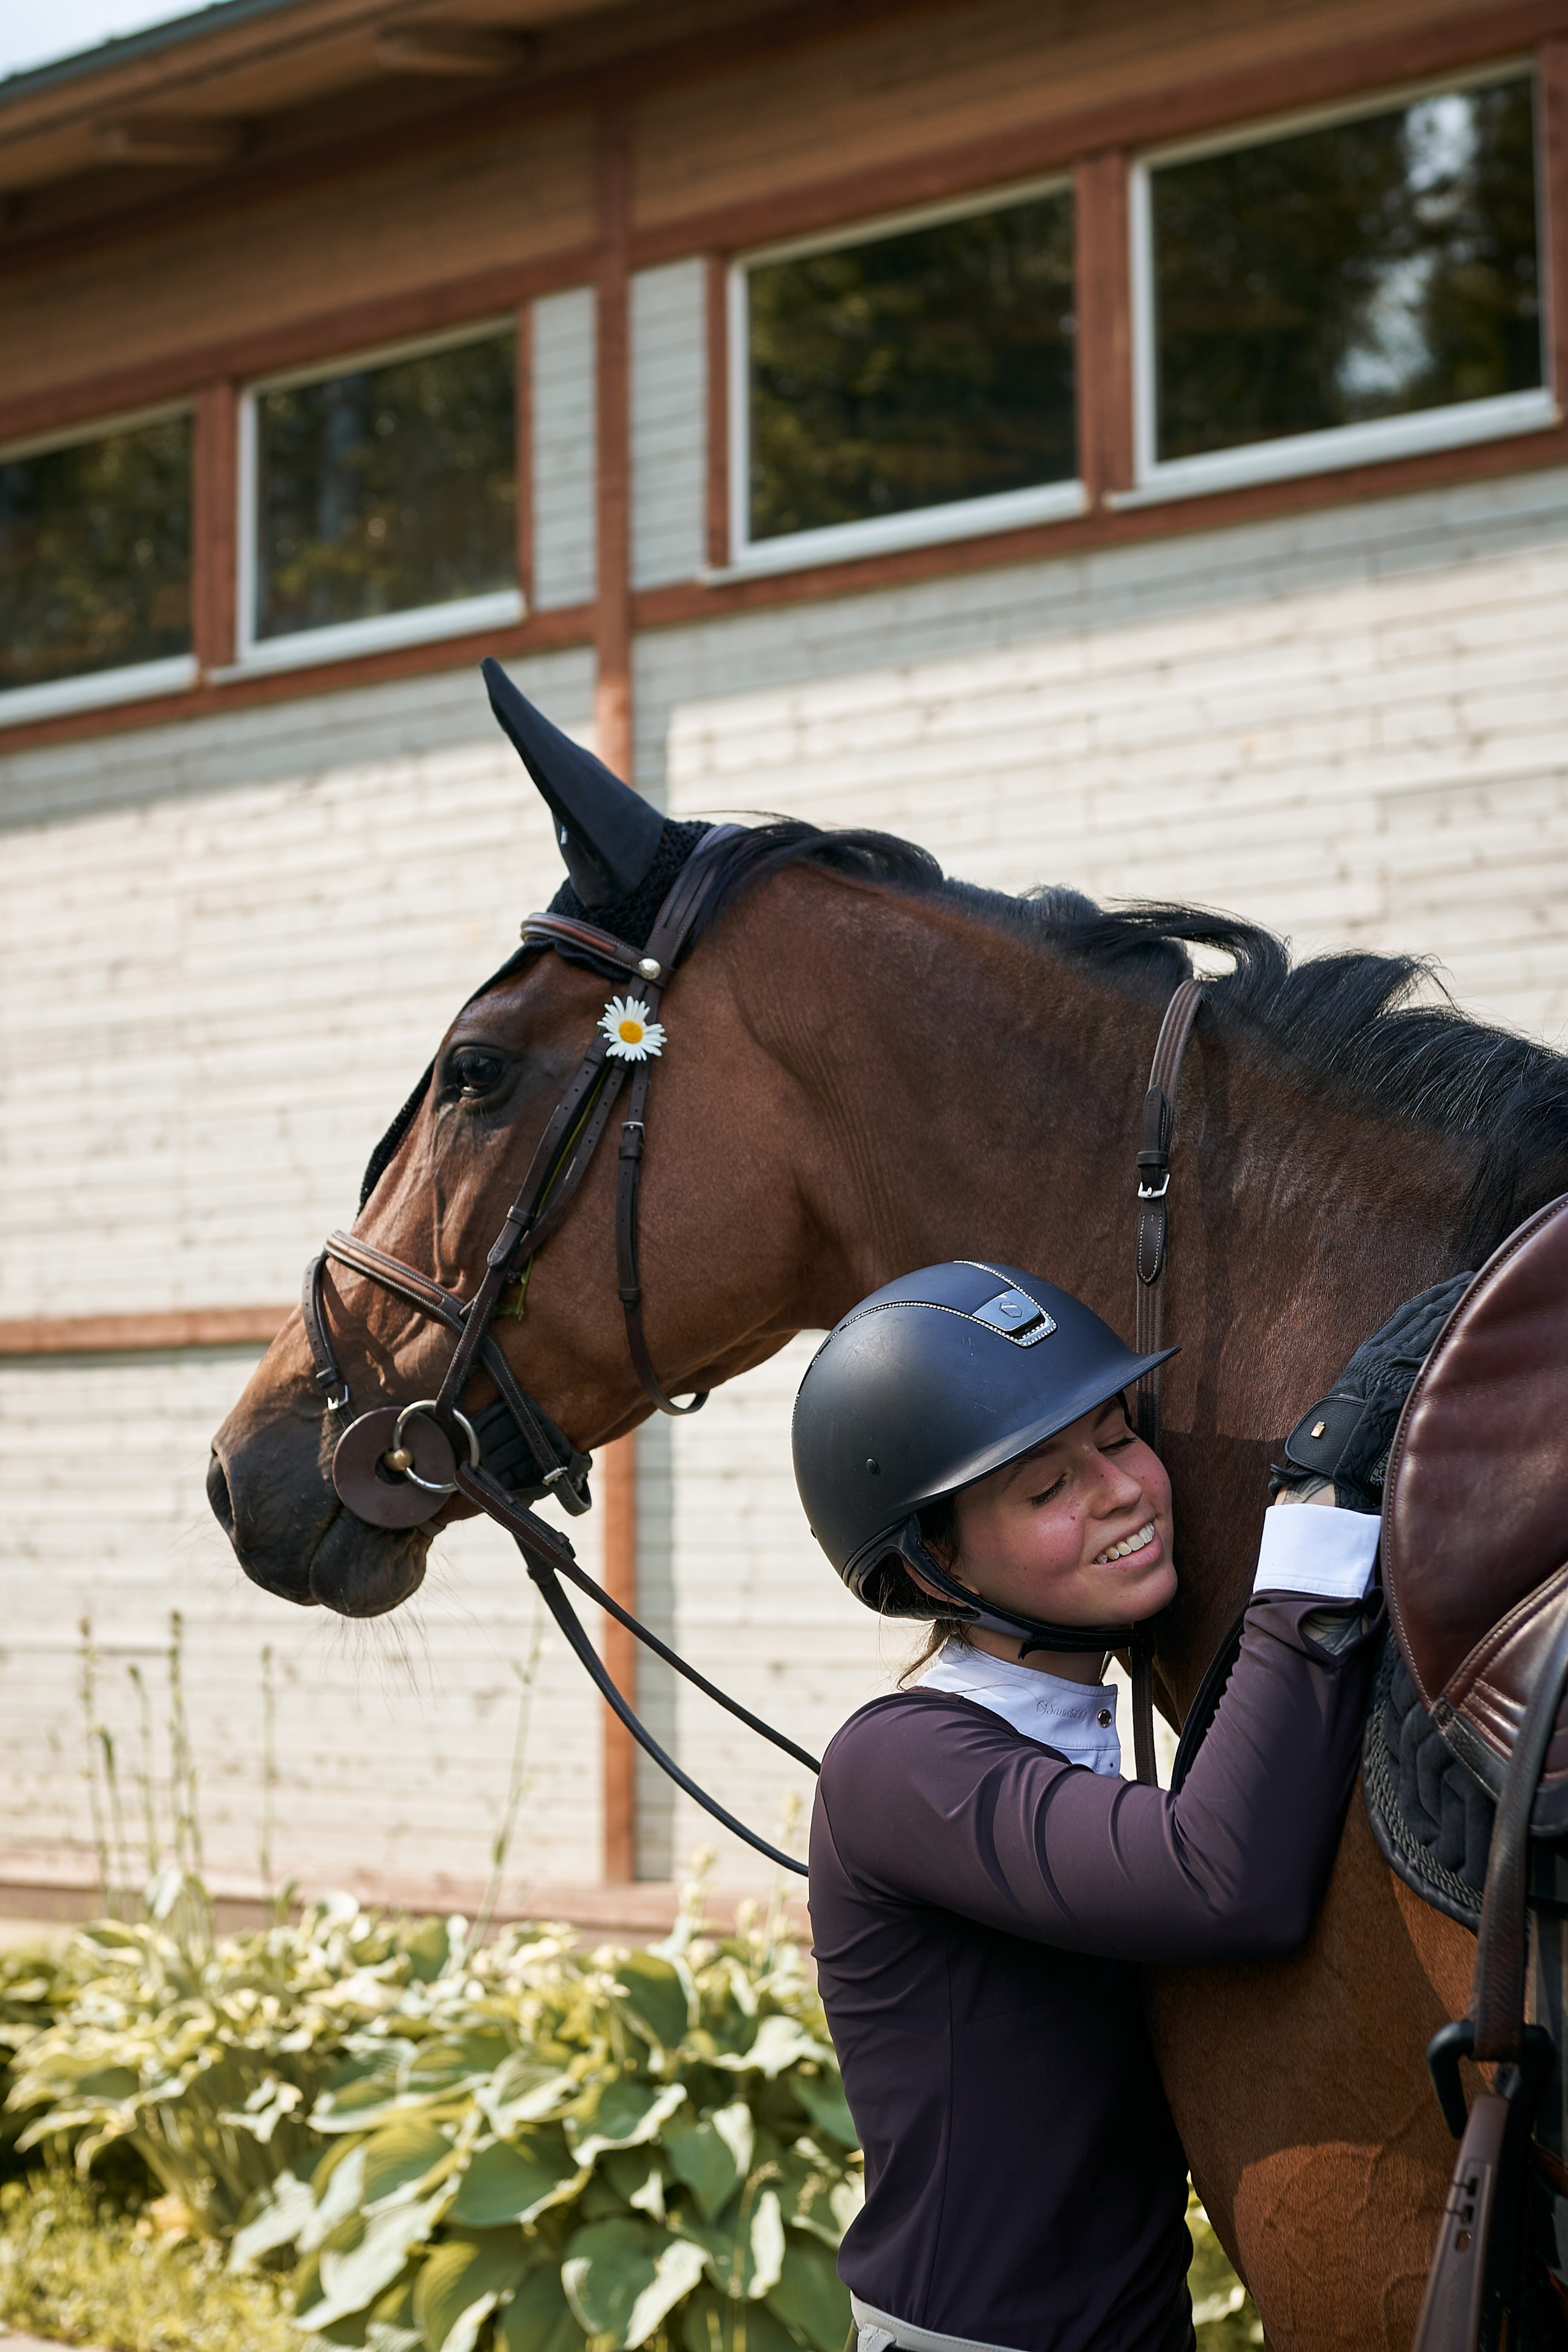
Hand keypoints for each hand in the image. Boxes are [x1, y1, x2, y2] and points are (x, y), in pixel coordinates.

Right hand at [1271, 1273, 1474, 1513]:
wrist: (1340, 1447)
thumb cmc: (1346, 1431)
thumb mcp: (1358, 1393)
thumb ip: (1379, 1378)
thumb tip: (1395, 1377)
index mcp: (1371, 1354)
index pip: (1405, 1317)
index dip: (1427, 1300)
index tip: (1446, 1287)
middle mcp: (1384, 1352)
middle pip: (1421, 1314)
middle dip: (1445, 1295)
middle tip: (1468, 1278)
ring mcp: (1398, 1362)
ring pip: (1430, 1323)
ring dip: (1452, 1304)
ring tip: (1473, 1287)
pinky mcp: (1409, 1375)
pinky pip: (1433, 1343)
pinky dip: (1449, 1325)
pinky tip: (1467, 1314)